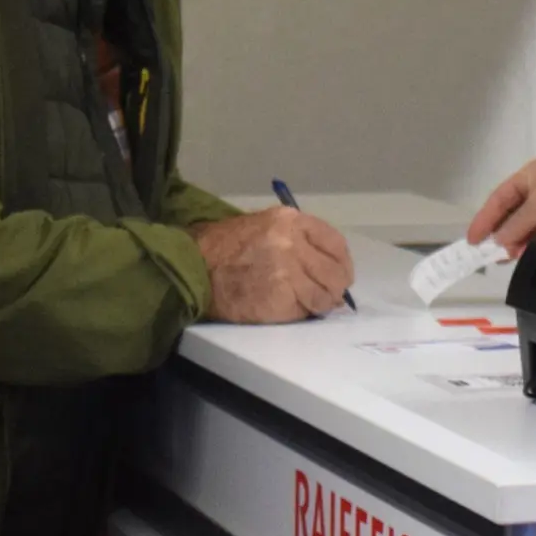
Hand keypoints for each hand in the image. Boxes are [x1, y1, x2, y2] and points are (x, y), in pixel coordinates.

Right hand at [195, 208, 352, 322]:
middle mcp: (293, 244)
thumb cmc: (224, 247)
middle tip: (330, 296)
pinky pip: (303, 311)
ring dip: (320, 304)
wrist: (193, 266)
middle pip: (335, 273)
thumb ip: (297, 240)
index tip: (341, 274)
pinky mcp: (278, 299)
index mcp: (291, 221)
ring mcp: (287, 273)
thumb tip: (327, 266)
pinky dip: (300, 314)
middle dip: (335, 288)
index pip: (335, 243)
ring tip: (309, 305)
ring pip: (323, 296)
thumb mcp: (264, 226)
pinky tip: (286, 308)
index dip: (342, 263)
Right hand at [467, 160, 535, 253]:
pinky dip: (528, 247)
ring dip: (513, 242)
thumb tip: (499, 242)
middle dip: (499, 233)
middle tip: (484, 253)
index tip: (472, 240)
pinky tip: (520, 257)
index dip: (484, 219)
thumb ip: (514, 226)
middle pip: (510, 215)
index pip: (499, 199)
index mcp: (529, 177)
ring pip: (524, 228)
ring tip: (503, 258)